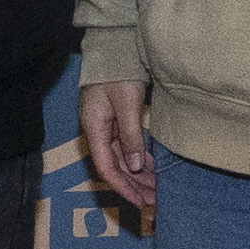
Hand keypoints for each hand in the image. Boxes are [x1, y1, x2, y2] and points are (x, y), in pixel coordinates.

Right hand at [77, 73, 153, 225]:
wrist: (112, 46)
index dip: (122, 187)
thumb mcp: (126, 102)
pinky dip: (137, 160)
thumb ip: (130, 135)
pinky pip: (124, 147)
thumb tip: (134, 166)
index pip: (106, 167)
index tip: (140, 202)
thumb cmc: (117, 70)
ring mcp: (104, 126)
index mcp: (93, 127)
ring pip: (120, 159)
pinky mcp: (114, 121)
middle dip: (133, 186)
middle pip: (114, 166)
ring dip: (137, 175)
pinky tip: (150, 168)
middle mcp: (96, 130)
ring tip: (156, 189)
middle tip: (154, 201)